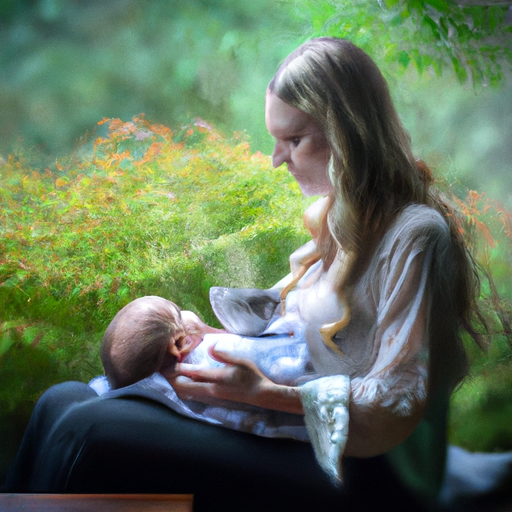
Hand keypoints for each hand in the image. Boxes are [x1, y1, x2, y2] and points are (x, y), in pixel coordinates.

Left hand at [163, 348, 302, 413]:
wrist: (260, 394)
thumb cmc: (251, 375)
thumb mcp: (241, 361)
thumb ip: (224, 354)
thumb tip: (209, 347)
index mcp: (219, 378)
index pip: (196, 373)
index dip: (181, 368)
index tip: (170, 361)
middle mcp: (212, 389)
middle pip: (186, 387)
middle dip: (172, 379)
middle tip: (161, 371)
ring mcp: (212, 395)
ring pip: (188, 392)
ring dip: (176, 385)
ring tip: (166, 377)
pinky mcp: (213, 397)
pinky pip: (193, 394)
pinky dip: (184, 389)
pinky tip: (179, 385)